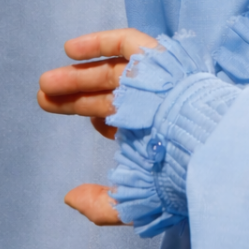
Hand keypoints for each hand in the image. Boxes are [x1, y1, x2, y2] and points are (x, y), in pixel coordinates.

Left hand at [38, 28, 160, 227]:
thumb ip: (100, 205)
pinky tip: (69, 49)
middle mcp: (155, 106)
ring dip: (79, 75)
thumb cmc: (175, 177)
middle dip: (76, 97)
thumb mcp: (134, 202)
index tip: (68, 116)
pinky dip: (100, 44)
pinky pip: (128, 43)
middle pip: (110, 96)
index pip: (121, 121)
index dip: (95, 119)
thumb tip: (69, 198)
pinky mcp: (160, 59)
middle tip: (43, 97)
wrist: (204, 148)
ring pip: (114, 72)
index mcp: (153, 134)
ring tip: (46, 82)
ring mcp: (158, 81)